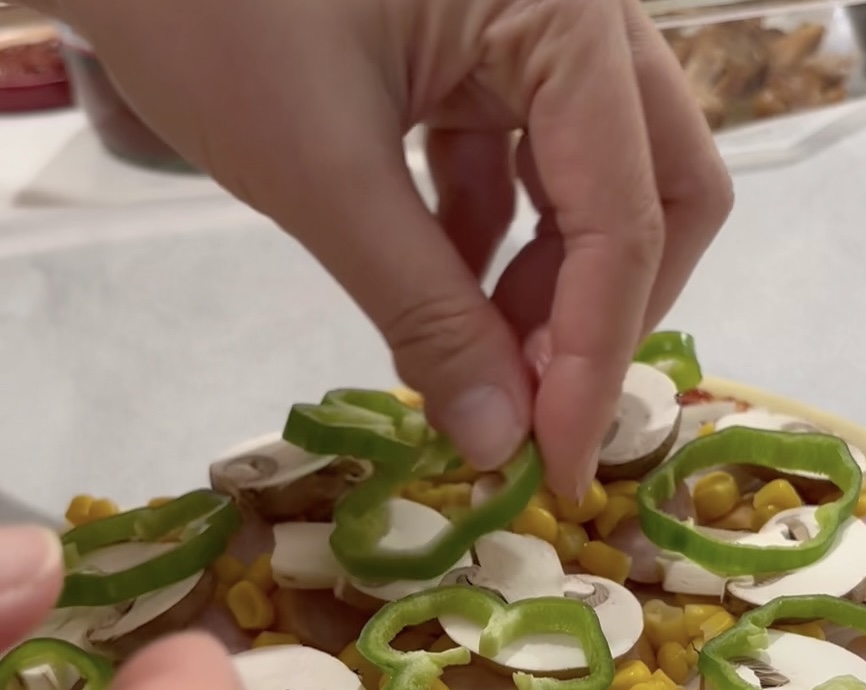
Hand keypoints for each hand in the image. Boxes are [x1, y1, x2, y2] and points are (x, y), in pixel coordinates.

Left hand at [51, 0, 731, 497]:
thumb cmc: (204, 3)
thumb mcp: (322, 172)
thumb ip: (424, 311)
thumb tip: (497, 442)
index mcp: (564, 12)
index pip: (627, 216)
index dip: (597, 359)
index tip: (558, 466)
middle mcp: (580, 13)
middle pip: (661, 190)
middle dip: (604, 310)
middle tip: (534, 403)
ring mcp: (535, 30)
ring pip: (600, 187)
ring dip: (549, 290)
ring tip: (473, 361)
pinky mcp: (484, 55)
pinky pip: (529, 170)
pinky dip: (496, 248)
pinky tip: (439, 296)